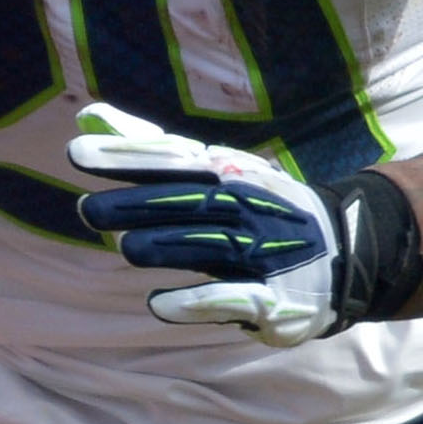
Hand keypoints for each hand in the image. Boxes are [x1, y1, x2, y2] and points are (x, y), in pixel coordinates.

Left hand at [67, 105, 420, 345]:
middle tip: (85, 210)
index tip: (77, 154)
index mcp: (224, 174)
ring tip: (127, 248)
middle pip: (184, 202)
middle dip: (136, 205)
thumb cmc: (258, 206)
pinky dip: (197, 301)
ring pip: (208, 246)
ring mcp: (259, 253)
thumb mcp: (210, 168)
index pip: (171, 161)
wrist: (345, 249)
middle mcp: (241, 208)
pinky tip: (160, 304)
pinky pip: (232, 298)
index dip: (126, 156)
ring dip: (166, 246)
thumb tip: (88, 119)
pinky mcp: (271, 298)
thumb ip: (146, 147)